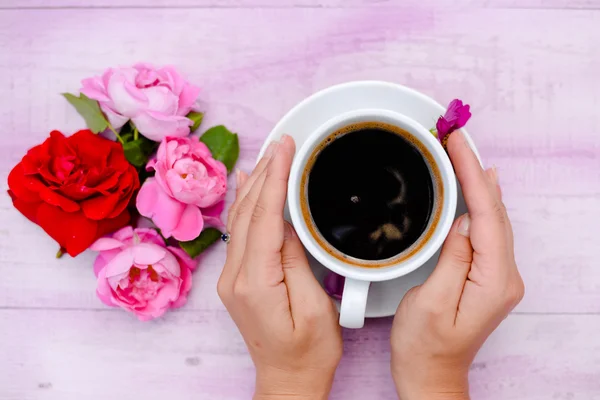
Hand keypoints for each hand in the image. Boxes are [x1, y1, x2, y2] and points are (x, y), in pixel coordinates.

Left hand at [218, 135, 342, 399]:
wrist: (288, 380)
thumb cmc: (308, 353)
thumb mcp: (313, 308)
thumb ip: (296, 261)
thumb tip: (287, 223)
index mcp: (255, 282)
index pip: (263, 217)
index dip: (275, 179)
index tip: (285, 149)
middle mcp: (236, 277)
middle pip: (248, 212)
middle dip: (266, 173)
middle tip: (282, 142)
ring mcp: (233, 278)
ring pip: (241, 219)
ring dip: (256, 185)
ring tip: (270, 155)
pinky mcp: (239, 279)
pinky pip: (240, 232)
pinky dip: (247, 204)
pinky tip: (248, 185)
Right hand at [390, 131, 524, 399]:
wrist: (430, 376)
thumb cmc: (424, 348)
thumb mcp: (429, 302)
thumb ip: (452, 259)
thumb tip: (462, 223)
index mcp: (493, 281)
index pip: (486, 215)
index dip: (471, 175)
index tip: (457, 144)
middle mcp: (503, 277)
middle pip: (494, 211)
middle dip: (475, 169)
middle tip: (457, 136)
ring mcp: (497, 277)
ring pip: (492, 218)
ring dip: (477, 183)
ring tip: (463, 152)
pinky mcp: (485, 277)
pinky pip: (485, 231)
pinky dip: (477, 203)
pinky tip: (475, 189)